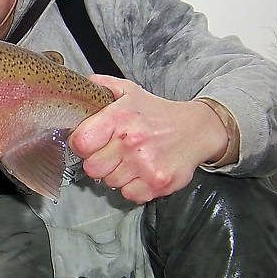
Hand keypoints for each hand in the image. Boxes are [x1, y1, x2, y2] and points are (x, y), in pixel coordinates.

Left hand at [67, 75, 228, 203]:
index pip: (80, 142)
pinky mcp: (158, 183)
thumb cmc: (158, 114)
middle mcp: (131, 142)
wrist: (196, 130)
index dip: (81, 144)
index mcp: (119, 118)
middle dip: (99, 161)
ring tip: (131, 159)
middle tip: (112, 152)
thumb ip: (103, 86)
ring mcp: (145, 164)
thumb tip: (82, 83)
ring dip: (117, 174)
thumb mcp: (129, 92)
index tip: (89, 143)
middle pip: (92, 168)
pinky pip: (129, 194)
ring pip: (110, 182)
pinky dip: (133, 187)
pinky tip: (141, 171)